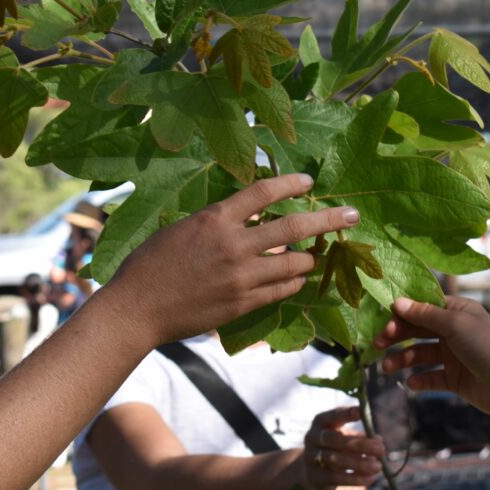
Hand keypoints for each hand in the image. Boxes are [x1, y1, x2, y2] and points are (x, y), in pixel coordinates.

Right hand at [106, 174, 359, 345]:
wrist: (137, 308)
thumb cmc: (150, 264)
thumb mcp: (182, 229)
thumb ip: (216, 222)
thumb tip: (244, 217)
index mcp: (215, 219)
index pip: (263, 192)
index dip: (290, 183)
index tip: (309, 181)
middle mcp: (233, 244)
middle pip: (293, 226)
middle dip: (327, 218)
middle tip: (351, 215)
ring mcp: (241, 276)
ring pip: (294, 262)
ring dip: (310, 257)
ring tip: (316, 255)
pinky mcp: (243, 304)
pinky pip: (282, 290)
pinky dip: (294, 282)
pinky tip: (298, 278)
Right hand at [300, 406, 383, 489]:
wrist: (312, 472)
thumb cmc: (335, 448)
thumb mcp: (346, 437)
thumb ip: (361, 437)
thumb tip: (378, 441)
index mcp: (321, 422)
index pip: (332, 416)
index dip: (345, 414)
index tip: (360, 412)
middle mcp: (312, 437)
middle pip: (335, 439)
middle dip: (360, 444)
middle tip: (381, 449)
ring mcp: (310, 457)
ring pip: (335, 459)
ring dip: (359, 463)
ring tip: (378, 466)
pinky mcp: (314, 477)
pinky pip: (335, 478)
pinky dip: (354, 478)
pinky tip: (369, 479)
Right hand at [376, 297, 489, 418]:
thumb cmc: (487, 346)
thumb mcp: (454, 324)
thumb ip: (424, 314)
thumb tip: (397, 302)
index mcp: (457, 311)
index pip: (423, 306)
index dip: (402, 312)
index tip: (383, 320)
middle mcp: (454, 331)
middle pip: (418, 330)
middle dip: (396, 336)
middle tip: (376, 344)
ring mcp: (454, 355)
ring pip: (420, 354)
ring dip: (402, 359)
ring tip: (387, 368)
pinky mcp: (455, 379)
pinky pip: (431, 376)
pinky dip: (420, 379)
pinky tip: (410, 383)